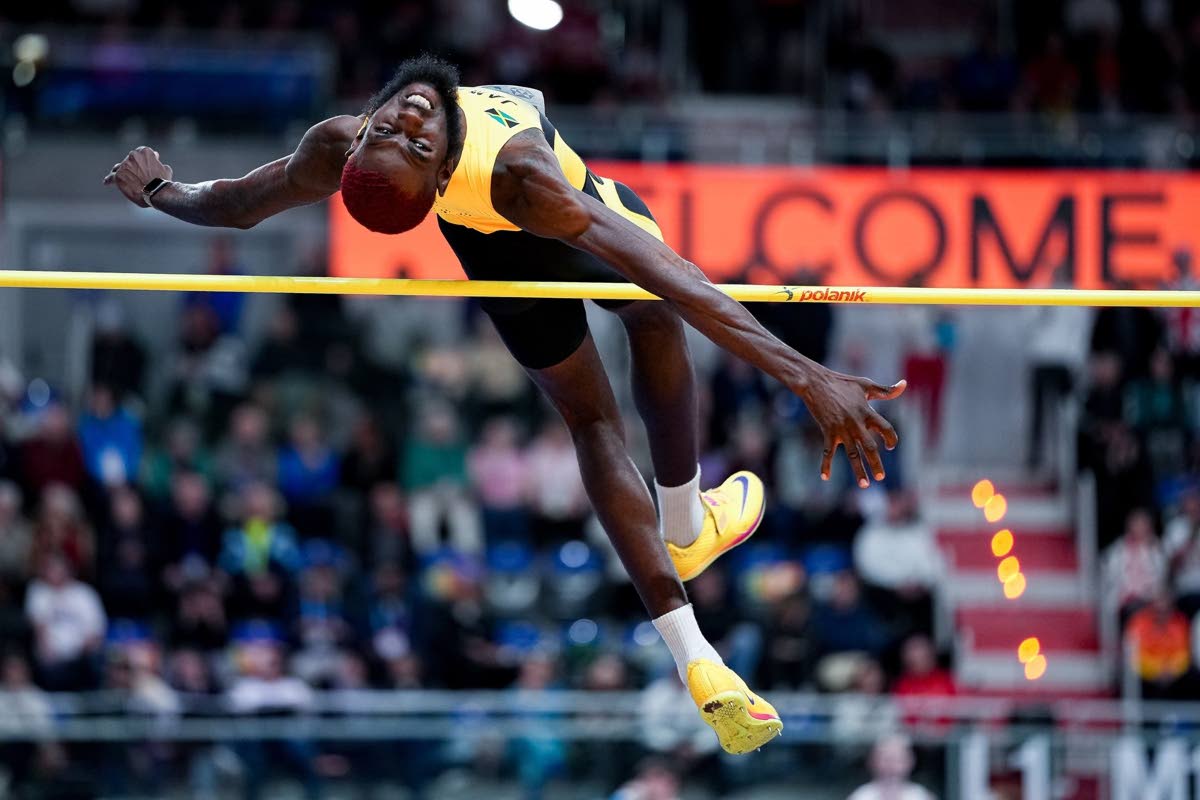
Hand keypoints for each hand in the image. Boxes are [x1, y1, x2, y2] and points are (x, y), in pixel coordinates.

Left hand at [103, 146, 172, 206]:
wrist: (157, 192)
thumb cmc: (163, 182)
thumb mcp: (165, 169)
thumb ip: (159, 162)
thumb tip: (156, 157)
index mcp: (144, 151)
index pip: (140, 153)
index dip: (143, 160)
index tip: (145, 165)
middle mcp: (132, 155)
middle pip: (128, 160)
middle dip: (131, 166)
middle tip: (135, 174)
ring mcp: (124, 165)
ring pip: (119, 168)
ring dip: (120, 172)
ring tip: (121, 178)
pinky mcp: (118, 176)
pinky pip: (111, 177)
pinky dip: (109, 180)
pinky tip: (107, 182)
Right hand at [799, 369, 905, 487]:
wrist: (816, 383)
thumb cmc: (842, 382)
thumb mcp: (865, 385)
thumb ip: (885, 390)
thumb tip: (904, 384)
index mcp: (867, 411)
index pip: (885, 429)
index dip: (891, 438)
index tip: (891, 446)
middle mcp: (856, 423)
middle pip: (870, 448)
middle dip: (876, 464)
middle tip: (880, 477)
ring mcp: (841, 429)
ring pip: (852, 454)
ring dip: (858, 470)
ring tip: (864, 484)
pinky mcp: (828, 431)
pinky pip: (828, 452)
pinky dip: (826, 465)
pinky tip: (825, 477)